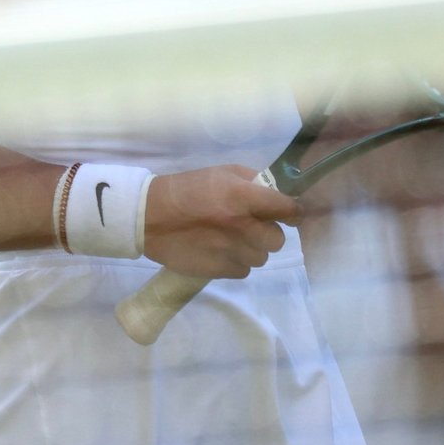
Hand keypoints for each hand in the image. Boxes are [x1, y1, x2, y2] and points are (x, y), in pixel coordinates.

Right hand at [143, 164, 302, 278]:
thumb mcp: (221, 173)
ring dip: (252, 249)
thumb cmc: (188, 189)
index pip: (286, 209)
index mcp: (243, 197)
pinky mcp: (219, 270)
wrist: (150, 216)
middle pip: (278, 240)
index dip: (293, 212)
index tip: (291, 214)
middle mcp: (242, 226)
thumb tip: (277, 194)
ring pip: (261, 258)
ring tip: (231, 239)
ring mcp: (231, 251)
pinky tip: (220, 250)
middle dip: (268, 233)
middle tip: (251, 226)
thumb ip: (252, 182)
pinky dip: (236, 262)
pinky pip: (243, 271)